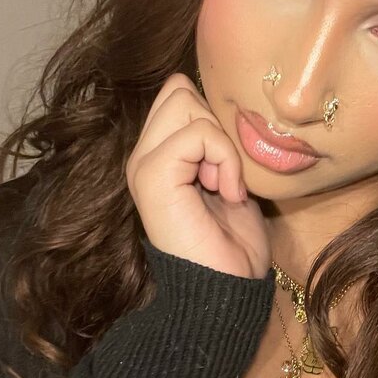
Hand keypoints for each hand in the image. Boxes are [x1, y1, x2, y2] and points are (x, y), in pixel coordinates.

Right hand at [125, 73, 270, 278]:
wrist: (227, 289)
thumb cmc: (235, 244)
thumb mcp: (231, 180)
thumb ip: (220, 143)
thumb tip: (231, 106)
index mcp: (158, 155)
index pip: (178, 92)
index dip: (214, 119)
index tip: (228, 167)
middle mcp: (142, 156)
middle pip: (178, 89)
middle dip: (215, 125)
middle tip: (224, 175)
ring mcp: (143, 164)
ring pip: (186, 103)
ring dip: (222, 144)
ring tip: (224, 186)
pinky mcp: (152, 175)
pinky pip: (198, 133)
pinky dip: (225, 159)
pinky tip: (228, 193)